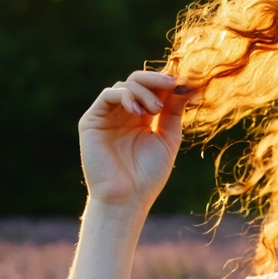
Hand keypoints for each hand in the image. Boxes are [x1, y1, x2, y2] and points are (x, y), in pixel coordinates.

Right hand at [78, 70, 195, 211]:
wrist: (126, 199)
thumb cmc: (148, 175)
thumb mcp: (168, 138)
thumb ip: (174, 111)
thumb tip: (186, 85)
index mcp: (142, 118)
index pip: (153, 89)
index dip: (167, 82)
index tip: (185, 82)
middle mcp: (123, 114)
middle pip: (138, 81)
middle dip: (156, 79)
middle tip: (172, 85)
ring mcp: (107, 116)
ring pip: (125, 85)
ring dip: (144, 92)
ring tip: (155, 110)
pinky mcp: (92, 120)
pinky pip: (108, 95)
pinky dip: (125, 96)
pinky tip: (137, 111)